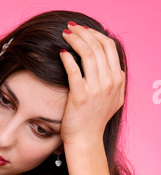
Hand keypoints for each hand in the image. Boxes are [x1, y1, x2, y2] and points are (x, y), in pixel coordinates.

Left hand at [59, 22, 125, 146]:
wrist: (86, 140)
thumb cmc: (94, 120)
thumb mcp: (114, 100)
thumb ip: (115, 81)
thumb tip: (111, 65)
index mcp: (118, 80)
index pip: (109, 46)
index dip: (95, 34)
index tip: (83, 31)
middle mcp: (110, 82)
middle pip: (98, 46)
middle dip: (83, 32)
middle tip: (70, 28)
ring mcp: (96, 89)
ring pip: (87, 54)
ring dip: (75, 40)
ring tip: (65, 35)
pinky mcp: (81, 96)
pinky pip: (74, 69)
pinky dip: (67, 58)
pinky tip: (62, 53)